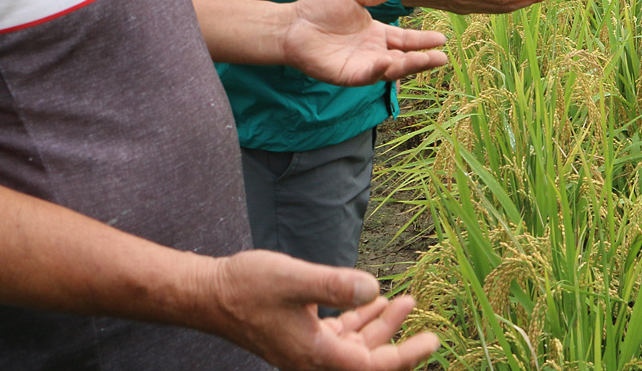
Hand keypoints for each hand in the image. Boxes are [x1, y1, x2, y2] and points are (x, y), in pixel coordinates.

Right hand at [202, 250, 439, 370]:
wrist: (210, 295)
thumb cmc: (247, 287)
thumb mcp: (295, 279)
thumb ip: (334, 284)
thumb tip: (373, 287)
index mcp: (315, 355)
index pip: (371, 366)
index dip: (405, 356)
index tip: (432, 341)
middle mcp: (313, 360)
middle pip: (367, 360)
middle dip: (396, 339)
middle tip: (425, 322)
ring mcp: (306, 351)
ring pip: (354, 346)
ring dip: (379, 326)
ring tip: (405, 302)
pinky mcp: (301, 338)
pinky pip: (339, 337)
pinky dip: (359, 320)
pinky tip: (372, 301)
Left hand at [283, 0, 447, 85]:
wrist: (293, 24)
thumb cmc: (319, 8)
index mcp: (376, 33)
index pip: (406, 40)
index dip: (423, 40)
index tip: (442, 39)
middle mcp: (373, 51)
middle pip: (404, 58)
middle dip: (423, 59)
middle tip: (442, 58)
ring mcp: (362, 65)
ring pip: (391, 69)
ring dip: (409, 66)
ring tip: (428, 61)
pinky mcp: (348, 75)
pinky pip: (368, 76)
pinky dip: (380, 71)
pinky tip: (389, 63)